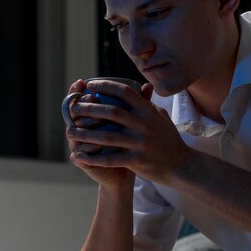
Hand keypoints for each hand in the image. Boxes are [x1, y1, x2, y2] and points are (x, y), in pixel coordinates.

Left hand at [66, 79, 191, 184]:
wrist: (181, 165)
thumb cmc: (168, 139)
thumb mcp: (160, 116)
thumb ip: (147, 103)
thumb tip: (141, 86)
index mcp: (148, 111)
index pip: (124, 92)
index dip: (105, 86)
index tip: (90, 85)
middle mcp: (143, 125)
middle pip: (111, 112)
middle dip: (89, 108)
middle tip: (73, 107)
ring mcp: (140, 143)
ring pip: (106, 136)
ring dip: (85, 133)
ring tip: (69, 131)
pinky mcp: (136, 160)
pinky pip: (110, 158)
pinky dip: (93, 157)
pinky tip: (80, 155)